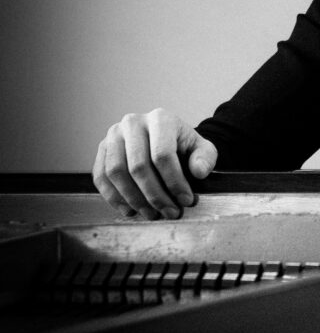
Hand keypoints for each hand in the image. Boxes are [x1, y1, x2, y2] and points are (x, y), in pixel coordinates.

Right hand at [92, 108, 217, 218]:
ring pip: (116, 172)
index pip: (163, 154)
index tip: (186, 200)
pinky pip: (101, 176)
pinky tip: (131, 210)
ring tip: (152, 214)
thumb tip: (198, 172)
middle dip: (155, 196)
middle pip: (138, 166)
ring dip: (134, 199)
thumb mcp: (202, 148)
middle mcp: (133, 123)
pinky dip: (113, 198)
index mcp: (160, 119)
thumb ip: (206, 158)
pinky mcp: (102, 148)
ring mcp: (114, 135)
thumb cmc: (183, 145)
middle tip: (169, 212)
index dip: (174, 182)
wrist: (163, 138)